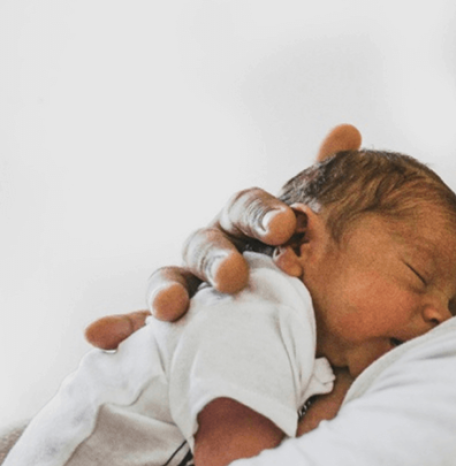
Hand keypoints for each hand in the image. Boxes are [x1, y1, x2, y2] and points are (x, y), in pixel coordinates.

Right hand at [85, 124, 361, 349]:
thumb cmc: (298, 262)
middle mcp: (213, 248)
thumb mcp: (315, 228)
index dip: (264, 214)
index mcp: (246, 223)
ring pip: (171, 278)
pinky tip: (98, 335)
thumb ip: (325, 182)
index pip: (249, 208)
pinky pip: (142, 325)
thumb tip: (346, 130)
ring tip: (170, 306)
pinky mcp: (177, 325)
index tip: (287, 225)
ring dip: (166, 289)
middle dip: (218, 258)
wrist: (297, 318)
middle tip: (235, 276)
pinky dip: (121, 327)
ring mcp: (191, 284)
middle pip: (206, 243)